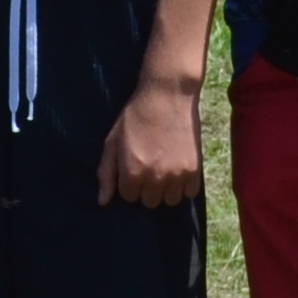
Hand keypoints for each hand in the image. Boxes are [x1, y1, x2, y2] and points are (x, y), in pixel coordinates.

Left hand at [96, 71, 203, 207]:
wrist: (167, 96)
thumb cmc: (136, 116)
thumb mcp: (113, 141)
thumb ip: (106, 173)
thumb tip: (103, 202)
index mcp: (132, 173)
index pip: (129, 197)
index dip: (129, 182)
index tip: (134, 166)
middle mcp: (154, 178)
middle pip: (149, 201)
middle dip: (147, 188)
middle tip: (150, 166)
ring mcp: (176, 175)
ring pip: (170, 200)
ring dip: (166, 189)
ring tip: (164, 169)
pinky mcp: (194, 170)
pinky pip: (189, 193)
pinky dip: (184, 185)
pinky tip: (178, 169)